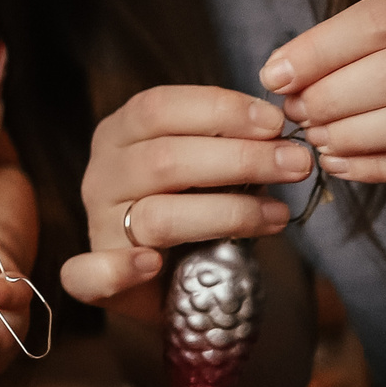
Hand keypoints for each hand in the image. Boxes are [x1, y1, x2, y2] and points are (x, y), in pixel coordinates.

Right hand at [60, 86, 305, 318]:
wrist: (174, 278)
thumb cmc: (194, 206)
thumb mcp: (205, 166)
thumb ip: (228, 146)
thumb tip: (282, 136)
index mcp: (120, 133)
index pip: (159, 107)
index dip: (219, 111)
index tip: (275, 122)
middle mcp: (102, 174)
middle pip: (163, 159)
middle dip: (240, 158)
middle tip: (295, 164)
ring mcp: (98, 225)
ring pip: (156, 215)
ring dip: (227, 214)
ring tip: (277, 216)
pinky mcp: (94, 278)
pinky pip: (90, 274)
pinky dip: (119, 270)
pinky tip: (151, 264)